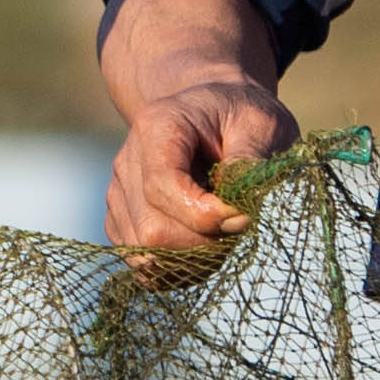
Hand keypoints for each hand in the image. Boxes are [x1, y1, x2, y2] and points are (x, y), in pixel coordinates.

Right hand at [106, 75, 298, 254]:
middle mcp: (127, 160)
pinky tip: (204, 241)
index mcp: (157, 127)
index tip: (243, 215)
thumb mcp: (261, 124)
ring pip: (145, 251)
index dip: (204, 216)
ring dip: (193, 255)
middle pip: (152, 229)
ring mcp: (119, 192)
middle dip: (203, 242)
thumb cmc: (241, 118)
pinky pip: (143, 263)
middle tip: (237, 222)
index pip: (162, 187)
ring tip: (222, 230)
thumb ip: (249, 161)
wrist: (214, 114)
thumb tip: (234, 210)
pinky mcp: (121, 219)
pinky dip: (178, 265)